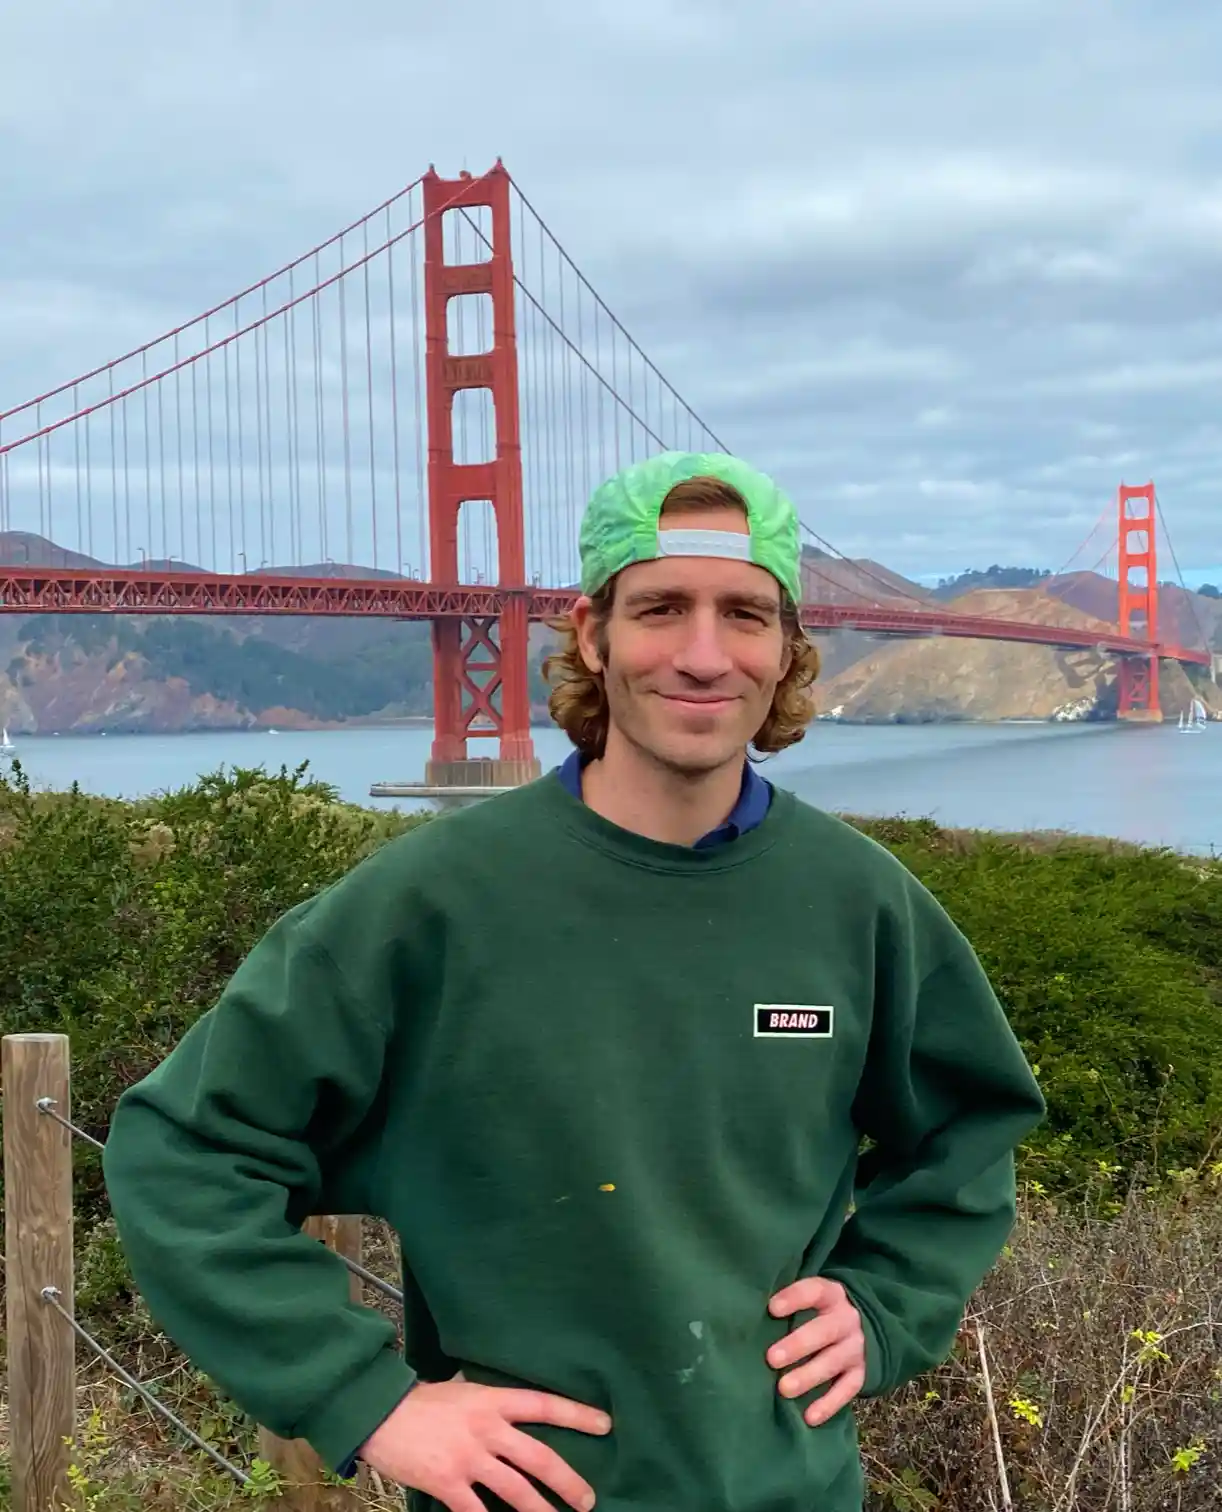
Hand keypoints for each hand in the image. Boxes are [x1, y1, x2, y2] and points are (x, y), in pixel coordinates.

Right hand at [358, 1378, 611, 1511]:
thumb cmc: (423, 1401)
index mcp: (493, 1400)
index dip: (576, 1415)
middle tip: (588, 1499)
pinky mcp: (447, 1483)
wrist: (380, 1412)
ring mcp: (468, 1458)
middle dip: (567, 1481)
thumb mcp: (464, 1393)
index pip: (544, 1404)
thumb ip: (491, 1407)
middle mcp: (487, 1428)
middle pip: (538, 1457)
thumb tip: (515, 1418)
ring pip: (516, 1490)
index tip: (605, 1424)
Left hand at [766, 1276, 865, 1425]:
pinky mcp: (860, 1373)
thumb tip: (745, 1309)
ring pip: (833, 1361)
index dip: (794, 1298)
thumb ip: (786, 1301)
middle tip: (772, 1359)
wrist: (860, 1326)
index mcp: (831, 1294)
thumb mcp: (810, 1297)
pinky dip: (829, 1404)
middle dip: (798, 1345)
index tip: (772, 1308)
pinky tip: (809, 1417)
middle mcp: (847, 1320)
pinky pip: (847, 1390)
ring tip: (784, 1389)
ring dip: (808, 1376)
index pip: (814, 1291)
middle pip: (824, 1330)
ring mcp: (855, 1348)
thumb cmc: (818, 1310)